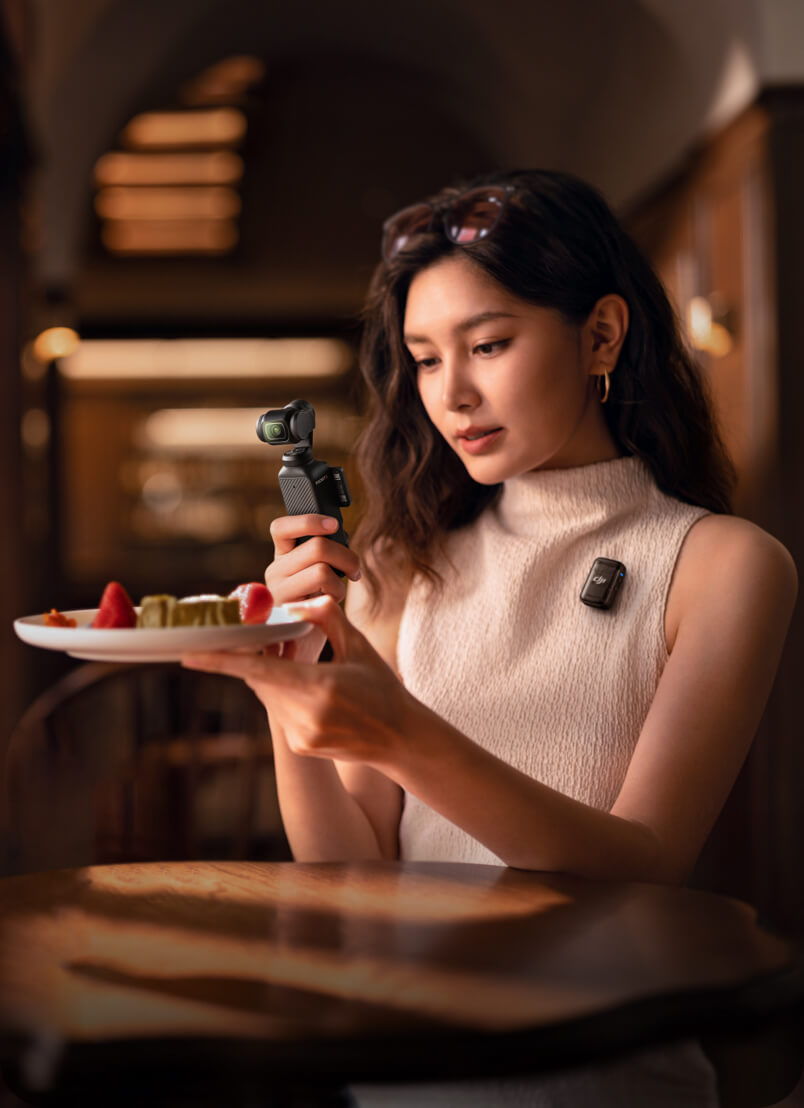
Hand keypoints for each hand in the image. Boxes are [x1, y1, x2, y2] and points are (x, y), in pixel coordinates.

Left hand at [182, 596, 417, 770]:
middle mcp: (305, 717)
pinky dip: (285, 693)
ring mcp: (300, 736)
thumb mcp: (360, 647)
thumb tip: (296, 604)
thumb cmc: (382, 688)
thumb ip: (327, 619)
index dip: (220, 662)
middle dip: (259, 658)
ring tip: (304, 668)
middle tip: (261, 638)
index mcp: (320, 689)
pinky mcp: (299, 746)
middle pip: (261, 679)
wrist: (400, 738)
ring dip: (274, 676)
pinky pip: (279, 710)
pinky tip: (312, 690)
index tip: (188, 655)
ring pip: (268, 694)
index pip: (258, 671)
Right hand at [266, 514, 362, 661]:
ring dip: (341, 581)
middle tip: (355, 570)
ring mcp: (279, 593)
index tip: (334, 524)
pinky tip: (331, 604)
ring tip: (338, 592)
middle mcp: (274, 572)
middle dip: (346, 556)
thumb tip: (335, 529)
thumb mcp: (317, 571)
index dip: (309, 521)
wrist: (304, 643)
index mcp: (281, 556)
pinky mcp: (290, 612)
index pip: (281, 528)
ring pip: (322, 570)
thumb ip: (321, 551)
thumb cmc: (318, 602)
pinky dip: (336, 595)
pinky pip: (323, 594)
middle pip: (317, 547)